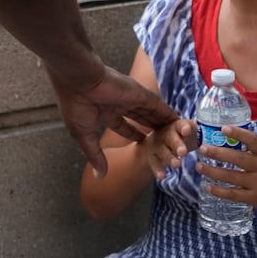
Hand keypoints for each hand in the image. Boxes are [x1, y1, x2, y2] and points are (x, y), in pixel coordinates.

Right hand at [51, 67, 180, 177]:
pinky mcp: (141, 94)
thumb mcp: (85, 136)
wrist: (79, 80)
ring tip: (176, 135)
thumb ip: (96, 156)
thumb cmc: (76, 106)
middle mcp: (120, 105)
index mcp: (105, 113)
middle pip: (141, 120)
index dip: (135, 136)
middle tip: (165, 143)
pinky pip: (159, 106)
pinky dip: (169, 114)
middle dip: (152, 131)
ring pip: (152, 113)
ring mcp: (131, 99)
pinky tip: (180, 122)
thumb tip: (100, 176)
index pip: (124, 126)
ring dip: (163, 123)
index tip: (145, 144)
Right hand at [139, 118, 196, 179]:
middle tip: (183, 152)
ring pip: (163, 151)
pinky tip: (162, 176)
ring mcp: (158, 144)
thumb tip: (216, 132)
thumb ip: (200, 132)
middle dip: (177, 145)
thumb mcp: (189, 132)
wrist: (160, 140)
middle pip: (171, 139)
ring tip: (176, 165)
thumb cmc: (181, 136)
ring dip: (169, 158)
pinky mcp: (152, 155)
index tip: (187, 131)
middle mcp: (166, 133)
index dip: (184, 128)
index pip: (181, 125)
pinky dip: (158, 170)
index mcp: (178, 126)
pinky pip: (154, 162)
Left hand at [194, 126, 256, 211]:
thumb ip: (249, 149)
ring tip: (199, 166)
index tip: (223, 128)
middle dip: (218, 153)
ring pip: (232, 177)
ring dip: (213, 172)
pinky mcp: (253, 198)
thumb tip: (223, 136)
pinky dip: (219, 192)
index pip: (253, 140)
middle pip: (238, 159)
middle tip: (202, 148)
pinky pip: (233, 195)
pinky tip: (208, 187)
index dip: (238, 134)